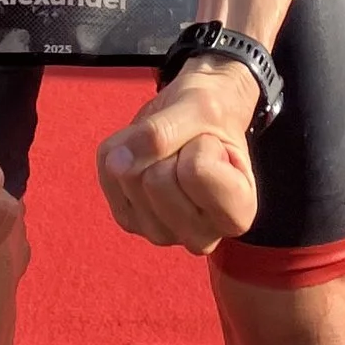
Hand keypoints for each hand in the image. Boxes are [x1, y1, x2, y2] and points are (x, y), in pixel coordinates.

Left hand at [96, 61, 260, 252]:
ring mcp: (162, 233)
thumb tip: (117, 163)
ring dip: (145, 146)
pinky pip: (106, 171)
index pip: (195, 172)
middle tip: (189, 146)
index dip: (200, 142)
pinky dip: (124, 147)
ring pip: (128, 177)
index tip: (213, 144)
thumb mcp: (202, 108)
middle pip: (156, 181)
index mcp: (237, 214)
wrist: (200, 119)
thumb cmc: (213, 116)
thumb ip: (164, 132)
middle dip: (169, 147)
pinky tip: (148, 154)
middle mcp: (201, 236)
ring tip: (172, 149)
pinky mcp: (129, 220)